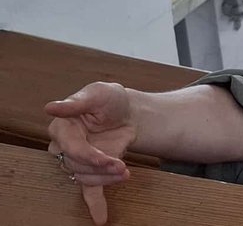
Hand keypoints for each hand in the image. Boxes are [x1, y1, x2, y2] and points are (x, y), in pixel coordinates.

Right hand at [45, 82, 137, 224]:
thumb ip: (76, 102)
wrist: (129, 110)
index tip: (108, 158)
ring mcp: (78, 160)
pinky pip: (89, 189)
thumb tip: (50, 107)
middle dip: (100, 168)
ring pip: (85, 177)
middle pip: (76, 166)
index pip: (71, 148)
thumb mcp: (97, 93)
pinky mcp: (92, 169)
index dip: (89, 155)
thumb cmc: (110, 99)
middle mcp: (65, 146)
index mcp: (62, 127)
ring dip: (106, 178)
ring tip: (125, 172)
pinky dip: (95, 204)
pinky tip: (100, 217)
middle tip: (122, 167)